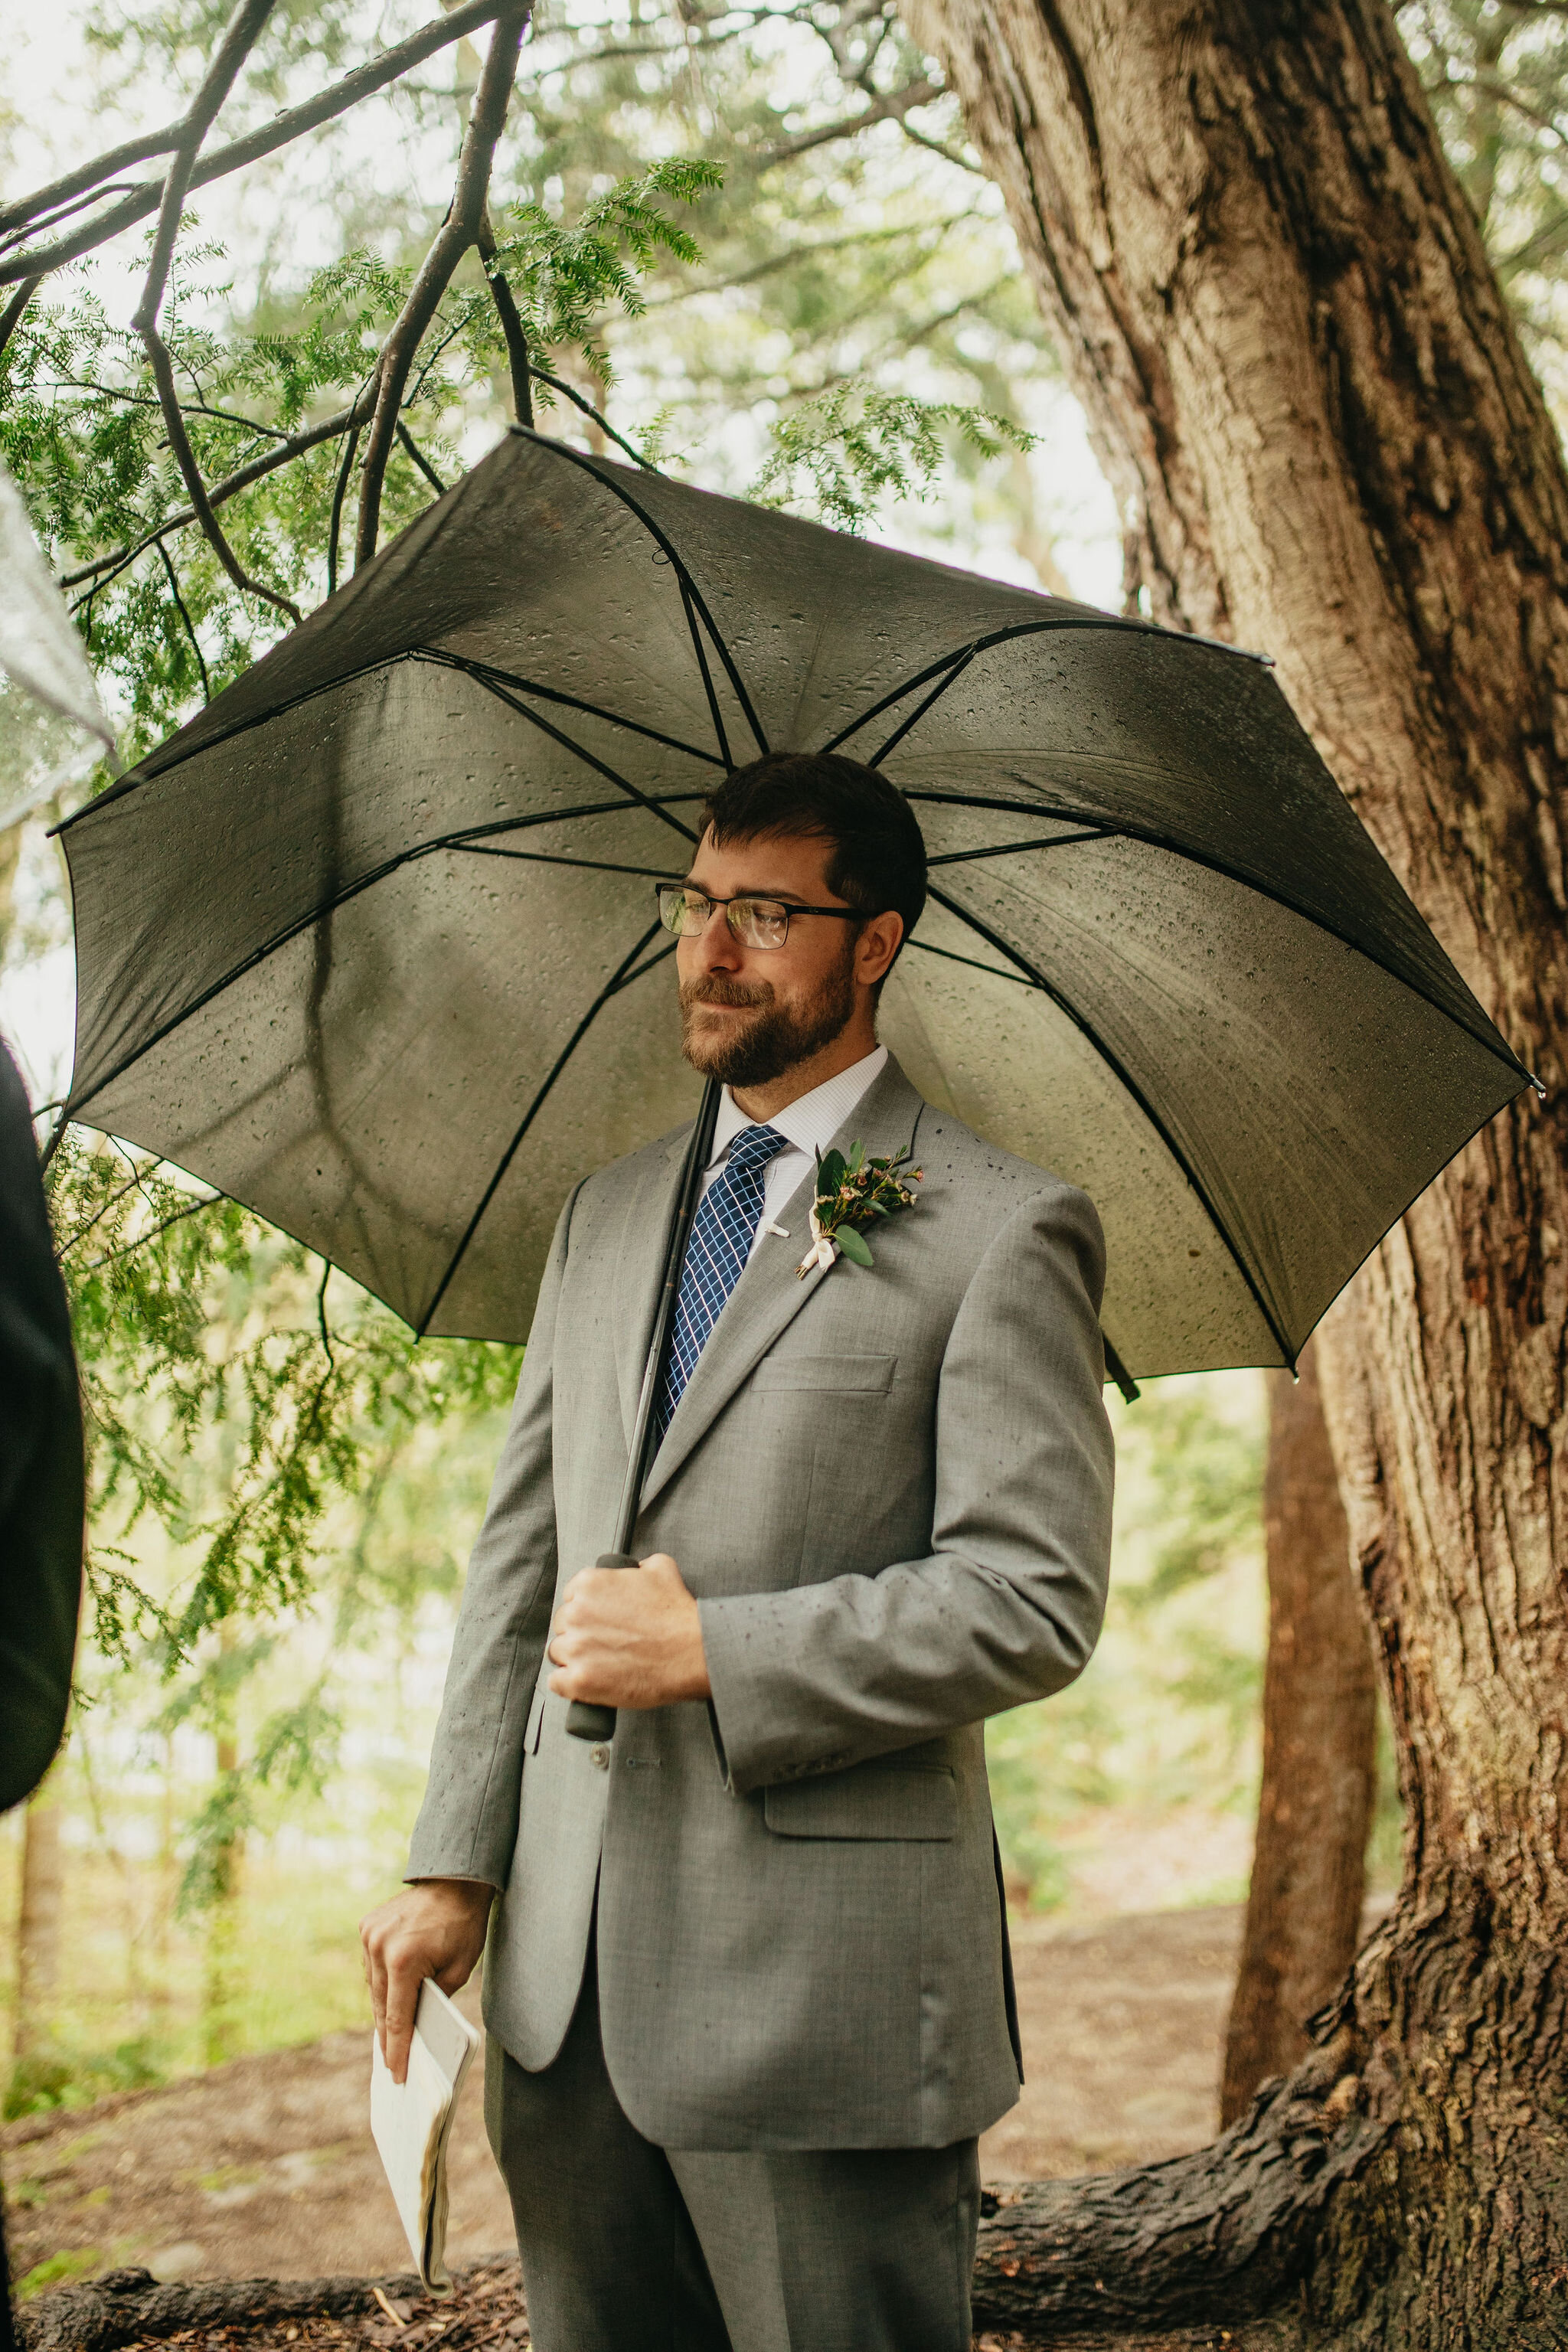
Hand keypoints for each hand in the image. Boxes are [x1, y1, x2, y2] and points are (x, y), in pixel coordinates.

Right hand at [360, 1878, 492, 2083]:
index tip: (396, 2074)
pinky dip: (380, 1983)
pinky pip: (372, 1966)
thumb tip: (419, 2024)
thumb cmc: (463, 1924)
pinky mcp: (367, 1926)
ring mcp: (369, 1935)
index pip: (397, 2018)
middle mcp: (379, 1947)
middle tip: (391, 2064)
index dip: (397, 2049)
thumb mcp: (460, 1968)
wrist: (454, 1880)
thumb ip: (436, 1998)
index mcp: (403, 1960)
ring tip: (388, 2037)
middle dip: (387, 2036)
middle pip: (380, 2006)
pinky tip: (387, 2000)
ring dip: (382, 2009)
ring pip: (373, 1987)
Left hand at [547, 1551, 709, 1709]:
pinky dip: (569, 1684)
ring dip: (573, 1659)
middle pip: (562, 1626)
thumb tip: (635, 1569)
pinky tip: (587, 1682)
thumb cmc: (678, 1616)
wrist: (692, 1653)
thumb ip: (639, 1565)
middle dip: (579, 1634)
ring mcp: (576, 1649)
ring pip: (557, 1653)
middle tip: (603, 1643)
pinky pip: (557, 1682)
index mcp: (589, 1584)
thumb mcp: (662, 1569)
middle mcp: (577, 1614)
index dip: (585, 1611)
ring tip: (599, 1664)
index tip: (598, 1621)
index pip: (571, 1597)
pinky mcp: (580, 1680)